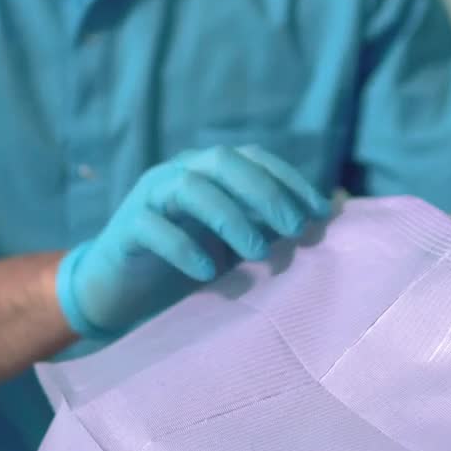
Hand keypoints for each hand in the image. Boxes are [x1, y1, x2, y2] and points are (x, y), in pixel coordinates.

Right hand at [56, 144, 330, 338]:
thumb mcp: (236, 243)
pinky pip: (154, 227)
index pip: (253, 159)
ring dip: (230, 217)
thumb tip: (332, 212)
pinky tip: (207, 272)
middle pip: (222, 161)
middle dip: (264, 191)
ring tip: (257, 252)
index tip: (321, 213)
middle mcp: (178, 174)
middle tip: (295, 228)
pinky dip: (184, 247)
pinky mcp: (126, 229)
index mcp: (207, 172)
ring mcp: (149, 198)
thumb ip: (272, 225)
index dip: (289, 180)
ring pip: (190, 188)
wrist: (119, 291)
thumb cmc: (186, 263)